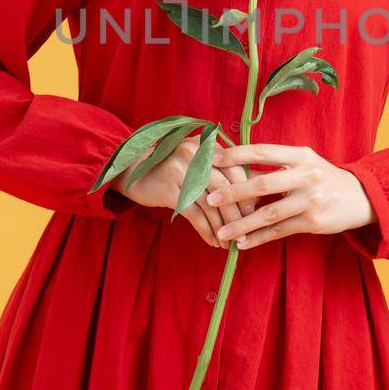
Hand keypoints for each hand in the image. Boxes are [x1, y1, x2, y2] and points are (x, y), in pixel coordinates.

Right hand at [117, 135, 255, 248]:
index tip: (253, 212)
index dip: (246, 192)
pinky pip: (195, 215)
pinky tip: (213, 242)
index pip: (235, 169)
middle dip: (237, 214)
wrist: (133, 170)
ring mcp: (181, 171)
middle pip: (225, 188)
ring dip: (223, 228)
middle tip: (244, 232)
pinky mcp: (169, 190)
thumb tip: (255, 198)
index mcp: (206, 146)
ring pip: (211, 205)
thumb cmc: (174, 169)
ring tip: (230, 243)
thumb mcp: (197, 163)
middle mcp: (195, 155)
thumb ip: (222, 173)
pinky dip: (207, 231)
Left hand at [204, 142, 375, 251]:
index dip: (237, 155)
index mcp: (301, 155)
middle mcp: (306, 175)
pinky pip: (279, 231)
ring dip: (242, 224)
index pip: (263, 151)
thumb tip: (234, 166)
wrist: (361, 197)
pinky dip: (259, 238)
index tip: (213, 159)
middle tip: (210, 199)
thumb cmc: (323, 177)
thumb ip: (275, 164)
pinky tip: (242, 243)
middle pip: (263, 184)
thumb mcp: (304, 163)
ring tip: (222, 232)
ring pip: (269, 213)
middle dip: (234, 192)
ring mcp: (310, 200)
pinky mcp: (313, 222)